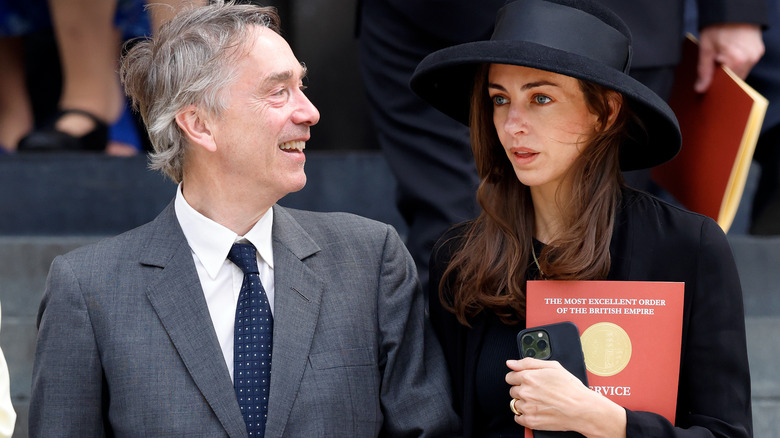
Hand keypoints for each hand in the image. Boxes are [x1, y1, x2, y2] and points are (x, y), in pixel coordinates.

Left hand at [506, 358, 625, 437]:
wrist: (582, 409)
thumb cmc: (571, 388)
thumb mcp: (553, 366)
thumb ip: (528, 363)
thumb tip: (511, 363)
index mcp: (529, 377)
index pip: (510, 377)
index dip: (518, 378)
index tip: (526, 381)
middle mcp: (525, 392)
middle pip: (512, 390)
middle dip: (522, 390)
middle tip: (537, 392)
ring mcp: (527, 408)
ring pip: (515, 404)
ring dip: (523, 403)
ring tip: (539, 402)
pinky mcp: (530, 421)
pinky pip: (518, 418)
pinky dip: (524, 416)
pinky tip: (535, 411)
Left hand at [695, 24, 763, 92]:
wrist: (732, 9)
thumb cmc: (718, 26)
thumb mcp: (706, 48)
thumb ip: (703, 70)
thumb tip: (700, 88)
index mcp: (736, 59)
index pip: (726, 84)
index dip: (715, 86)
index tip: (707, 86)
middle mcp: (750, 58)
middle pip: (735, 79)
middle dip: (723, 78)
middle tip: (711, 71)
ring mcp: (756, 54)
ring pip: (741, 72)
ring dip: (730, 71)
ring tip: (719, 60)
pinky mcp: (759, 51)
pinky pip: (746, 64)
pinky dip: (737, 64)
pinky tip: (727, 57)